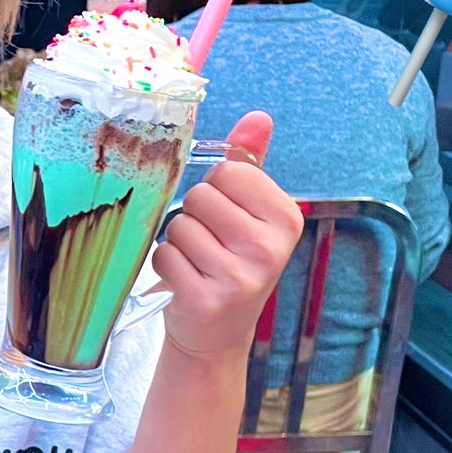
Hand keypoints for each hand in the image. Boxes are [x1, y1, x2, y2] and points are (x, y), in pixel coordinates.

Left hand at [153, 112, 302, 360]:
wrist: (217, 336)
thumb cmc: (230, 264)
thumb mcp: (249, 214)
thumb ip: (250, 164)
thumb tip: (259, 117)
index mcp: (287, 218)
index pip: (228, 172)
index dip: (216, 189)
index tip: (226, 216)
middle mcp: (270, 248)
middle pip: (201, 197)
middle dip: (194, 216)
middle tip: (209, 245)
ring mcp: (240, 277)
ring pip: (179, 227)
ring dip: (177, 243)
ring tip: (197, 264)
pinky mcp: (207, 300)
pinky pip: (164, 256)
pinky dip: (165, 266)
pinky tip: (185, 282)